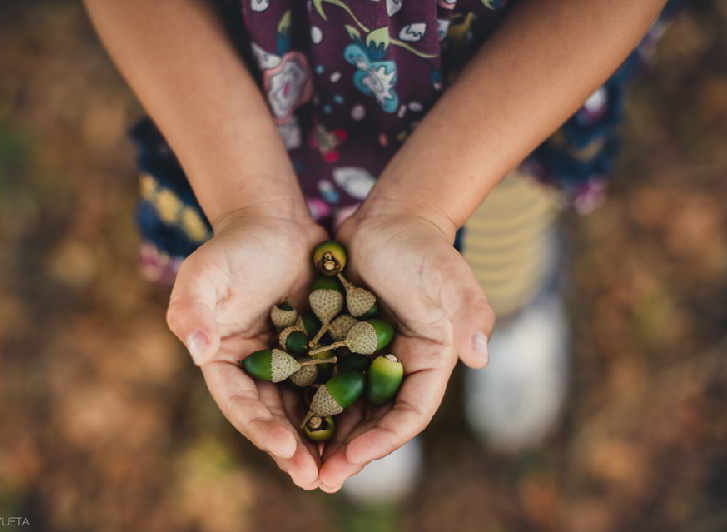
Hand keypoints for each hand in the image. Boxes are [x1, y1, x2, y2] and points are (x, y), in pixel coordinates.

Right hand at [166, 209, 328, 488]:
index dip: (259, 429)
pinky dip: (345, 402)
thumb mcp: (203, 273)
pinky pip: (333, 380)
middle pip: (274, 416)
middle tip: (316, 477)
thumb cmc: (233, 247)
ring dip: (321, 437)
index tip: (284, 447)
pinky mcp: (318, 350)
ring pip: (306, 406)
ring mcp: (289, 362)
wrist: (274, 222)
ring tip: (341, 465)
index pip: (240, 404)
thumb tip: (198, 350)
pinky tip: (365, 422)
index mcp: (223, 362)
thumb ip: (192, 309)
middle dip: (294, 448)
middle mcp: (256, 370)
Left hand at [317, 211, 494, 490]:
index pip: (409, 415)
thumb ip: (469, 313)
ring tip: (297, 461)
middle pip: (375, 421)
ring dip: (324, 435)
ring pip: (345, 407)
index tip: (353, 457)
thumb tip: (482, 356)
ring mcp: (367, 359)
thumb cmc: (423, 248)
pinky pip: (321, 379)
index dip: (384, 441)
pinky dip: (305, 400)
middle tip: (319, 477)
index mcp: (429, 364)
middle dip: (349, 451)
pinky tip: (280, 416)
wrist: (387, 219)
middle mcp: (399, 369)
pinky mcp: (340, 345)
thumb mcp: (450, 278)